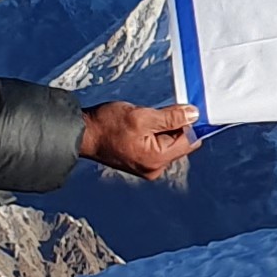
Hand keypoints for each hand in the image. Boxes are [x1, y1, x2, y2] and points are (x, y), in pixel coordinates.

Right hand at [78, 101, 199, 179]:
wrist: (83, 134)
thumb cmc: (107, 125)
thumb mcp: (142, 115)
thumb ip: (171, 117)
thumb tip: (194, 115)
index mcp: (157, 159)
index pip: (189, 141)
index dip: (191, 123)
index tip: (185, 109)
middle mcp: (154, 168)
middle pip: (180, 143)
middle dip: (174, 126)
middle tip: (157, 113)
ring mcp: (147, 167)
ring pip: (168, 144)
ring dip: (163, 129)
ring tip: (144, 120)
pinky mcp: (140, 162)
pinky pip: (157, 146)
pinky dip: (154, 134)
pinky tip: (140, 127)